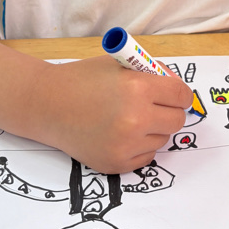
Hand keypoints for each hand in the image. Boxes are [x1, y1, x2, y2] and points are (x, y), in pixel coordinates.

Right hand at [35, 56, 191, 174]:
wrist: (47, 105)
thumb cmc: (83, 80)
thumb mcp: (119, 64)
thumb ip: (152, 73)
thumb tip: (180, 92)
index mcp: (138, 88)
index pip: (181, 95)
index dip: (179, 93)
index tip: (174, 94)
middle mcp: (135, 119)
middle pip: (176, 120)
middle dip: (169, 111)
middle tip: (154, 106)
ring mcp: (126, 145)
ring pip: (162, 139)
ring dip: (152, 129)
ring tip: (127, 118)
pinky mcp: (117, 164)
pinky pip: (146, 156)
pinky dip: (139, 146)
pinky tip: (118, 133)